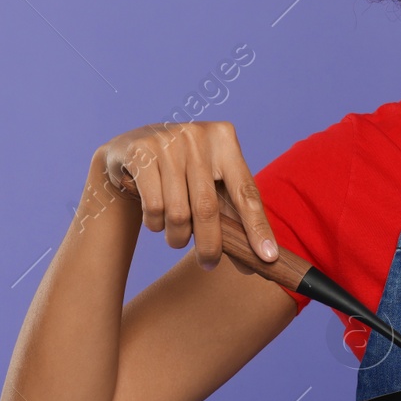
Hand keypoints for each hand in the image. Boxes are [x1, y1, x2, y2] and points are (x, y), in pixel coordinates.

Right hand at [98, 121, 278, 272]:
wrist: (132, 151)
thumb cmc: (183, 174)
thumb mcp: (211, 184)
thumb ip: (233, 216)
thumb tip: (257, 259)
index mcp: (225, 140)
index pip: (246, 192)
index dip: (257, 227)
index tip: (268, 257)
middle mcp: (198, 136)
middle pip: (208, 208)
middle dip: (210, 245)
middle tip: (209, 263)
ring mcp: (167, 142)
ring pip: (178, 213)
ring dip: (177, 236)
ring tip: (176, 236)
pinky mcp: (140, 152)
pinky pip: (153, 207)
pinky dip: (155, 224)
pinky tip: (156, 219)